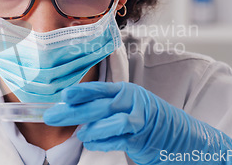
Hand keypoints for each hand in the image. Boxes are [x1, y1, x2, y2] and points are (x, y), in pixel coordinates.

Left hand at [44, 82, 231, 164]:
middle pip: (98, 105)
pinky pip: (119, 139)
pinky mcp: (142, 137)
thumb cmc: (145, 120)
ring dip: (91, 128)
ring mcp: (138, 118)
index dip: (80, 92)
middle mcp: (131, 101)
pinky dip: (103, 141)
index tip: (62, 95)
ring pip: (110, 121)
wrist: (180, 136)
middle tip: (51, 116)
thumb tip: (72, 111)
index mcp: (125, 90)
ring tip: (79, 133)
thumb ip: (103, 107)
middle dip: (72, 111)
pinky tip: (92, 142)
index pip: (98, 89)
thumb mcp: (125, 107)